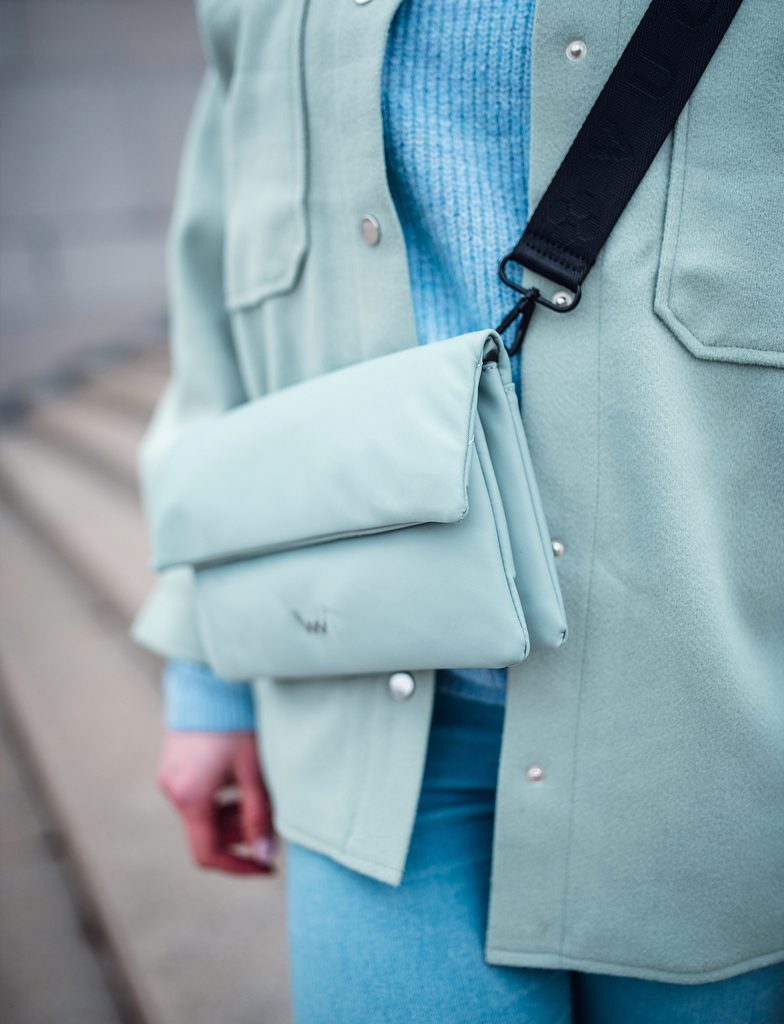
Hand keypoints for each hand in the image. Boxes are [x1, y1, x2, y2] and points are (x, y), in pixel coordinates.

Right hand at [157, 730, 276, 874]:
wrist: (211, 682)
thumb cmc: (237, 724)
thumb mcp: (254, 772)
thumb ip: (259, 816)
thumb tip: (265, 856)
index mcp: (190, 797)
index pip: (209, 854)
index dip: (239, 866)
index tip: (266, 867)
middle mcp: (173, 791)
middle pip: (207, 833)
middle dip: (241, 835)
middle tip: (271, 822)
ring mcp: (169, 778)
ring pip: (203, 816)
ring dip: (231, 816)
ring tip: (259, 795)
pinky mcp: (173, 766)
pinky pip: (197, 797)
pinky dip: (220, 800)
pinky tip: (241, 780)